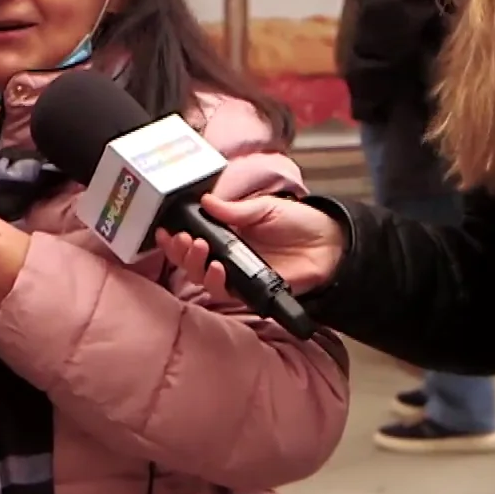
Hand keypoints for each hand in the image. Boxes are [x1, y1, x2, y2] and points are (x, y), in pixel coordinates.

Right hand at [156, 194, 344, 303]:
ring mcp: (236, 274)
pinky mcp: (248, 290)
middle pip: (191, 259)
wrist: (328, 246)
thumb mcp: (265, 208)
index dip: (176, 235)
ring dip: (194, 264)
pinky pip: (224, 291)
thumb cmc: (299, 223)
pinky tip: (217, 268)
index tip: (165, 229)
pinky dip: (216, 281)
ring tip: (197, 248)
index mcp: (226, 232)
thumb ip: (236, 209)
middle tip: (180, 240)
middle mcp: (226, 254)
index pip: (194, 235)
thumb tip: (206, 201)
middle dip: (179, 250)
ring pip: (201, 276)